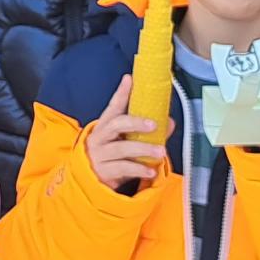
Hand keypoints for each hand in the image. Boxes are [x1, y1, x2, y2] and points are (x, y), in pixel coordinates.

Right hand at [83, 76, 165, 190]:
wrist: (89, 180)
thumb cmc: (111, 156)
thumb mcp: (125, 142)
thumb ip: (146, 132)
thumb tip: (169, 122)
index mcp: (105, 126)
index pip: (113, 106)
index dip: (122, 93)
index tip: (130, 80)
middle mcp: (100, 138)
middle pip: (115, 125)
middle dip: (135, 123)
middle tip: (153, 124)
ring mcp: (100, 155)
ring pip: (121, 148)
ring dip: (143, 149)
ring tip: (160, 151)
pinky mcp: (104, 171)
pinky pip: (123, 169)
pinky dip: (138, 169)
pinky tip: (150, 171)